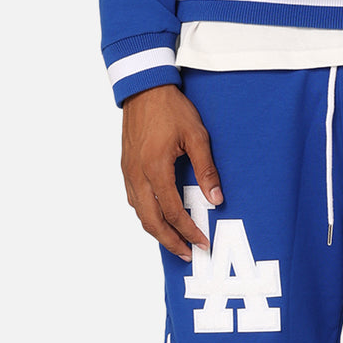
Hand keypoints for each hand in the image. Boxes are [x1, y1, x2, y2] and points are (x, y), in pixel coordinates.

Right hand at [121, 84, 223, 260]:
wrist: (144, 88)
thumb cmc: (171, 109)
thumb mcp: (197, 136)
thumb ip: (206, 170)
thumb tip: (216, 199)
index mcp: (156, 168)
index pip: (172, 212)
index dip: (188, 231)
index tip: (201, 242)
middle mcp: (137, 174)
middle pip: (151, 221)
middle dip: (170, 242)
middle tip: (187, 255)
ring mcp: (128, 172)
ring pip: (140, 213)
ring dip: (157, 231)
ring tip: (174, 242)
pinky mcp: (126, 167)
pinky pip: (134, 200)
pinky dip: (147, 215)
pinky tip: (158, 218)